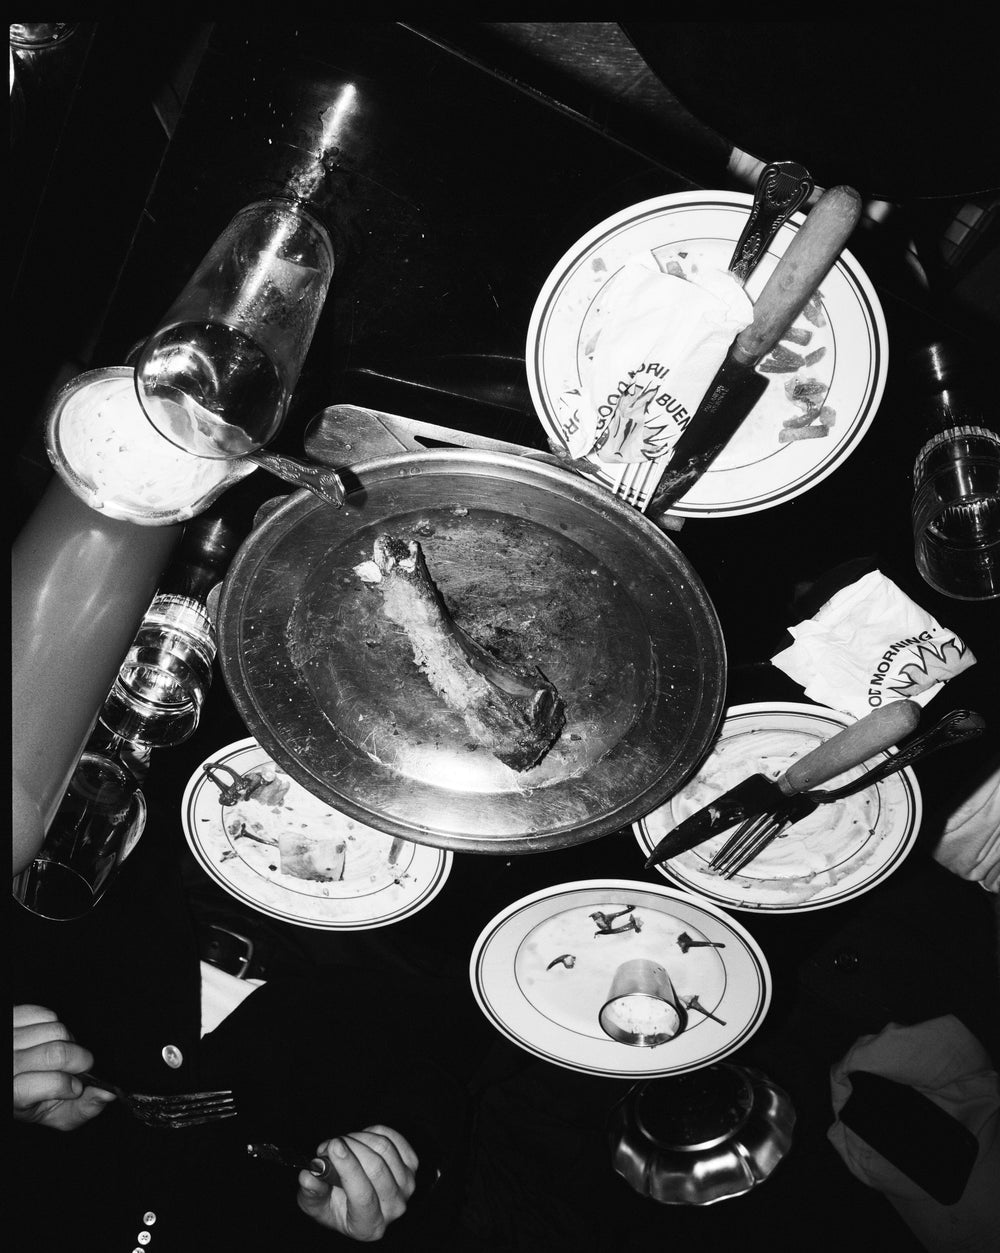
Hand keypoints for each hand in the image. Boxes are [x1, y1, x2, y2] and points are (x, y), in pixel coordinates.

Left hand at [12, 1005, 114, 1130]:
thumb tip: (108, 1093)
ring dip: (68, 1041)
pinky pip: (45, 1014)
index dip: (70, 1085)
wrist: (11, 1077)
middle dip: (80, 1060)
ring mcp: (10, 1038)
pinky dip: (55, 1025)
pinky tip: (48, 1040)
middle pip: (57, 1053)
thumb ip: (83, 1108)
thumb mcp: (52, 1113)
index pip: (53, 1083)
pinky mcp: (13, 1017)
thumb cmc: (32, 1098)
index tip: (75, 1088)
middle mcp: (9, 1064)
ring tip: (60, 1053)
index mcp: (14, 1095)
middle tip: (79, 1067)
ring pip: (56, 1030)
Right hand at [296, 1124, 418, 1240]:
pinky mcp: (412, 1165)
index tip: (332, 1146)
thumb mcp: (316, 1206)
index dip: (348, 1168)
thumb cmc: (336, 1205)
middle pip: (376, 1168)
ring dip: (359, 1138)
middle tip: (331, 1143)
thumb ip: (311, 1193)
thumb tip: (309, 1175)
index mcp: (369, 1226)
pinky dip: (373, 1132)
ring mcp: (406, 1186)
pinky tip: (361, 1139)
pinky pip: (393, 1137)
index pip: (364, 1195)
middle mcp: (394, 1208)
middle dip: (351, 1147)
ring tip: (343, 1142)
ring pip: (384, 1149)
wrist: (358, 1200)